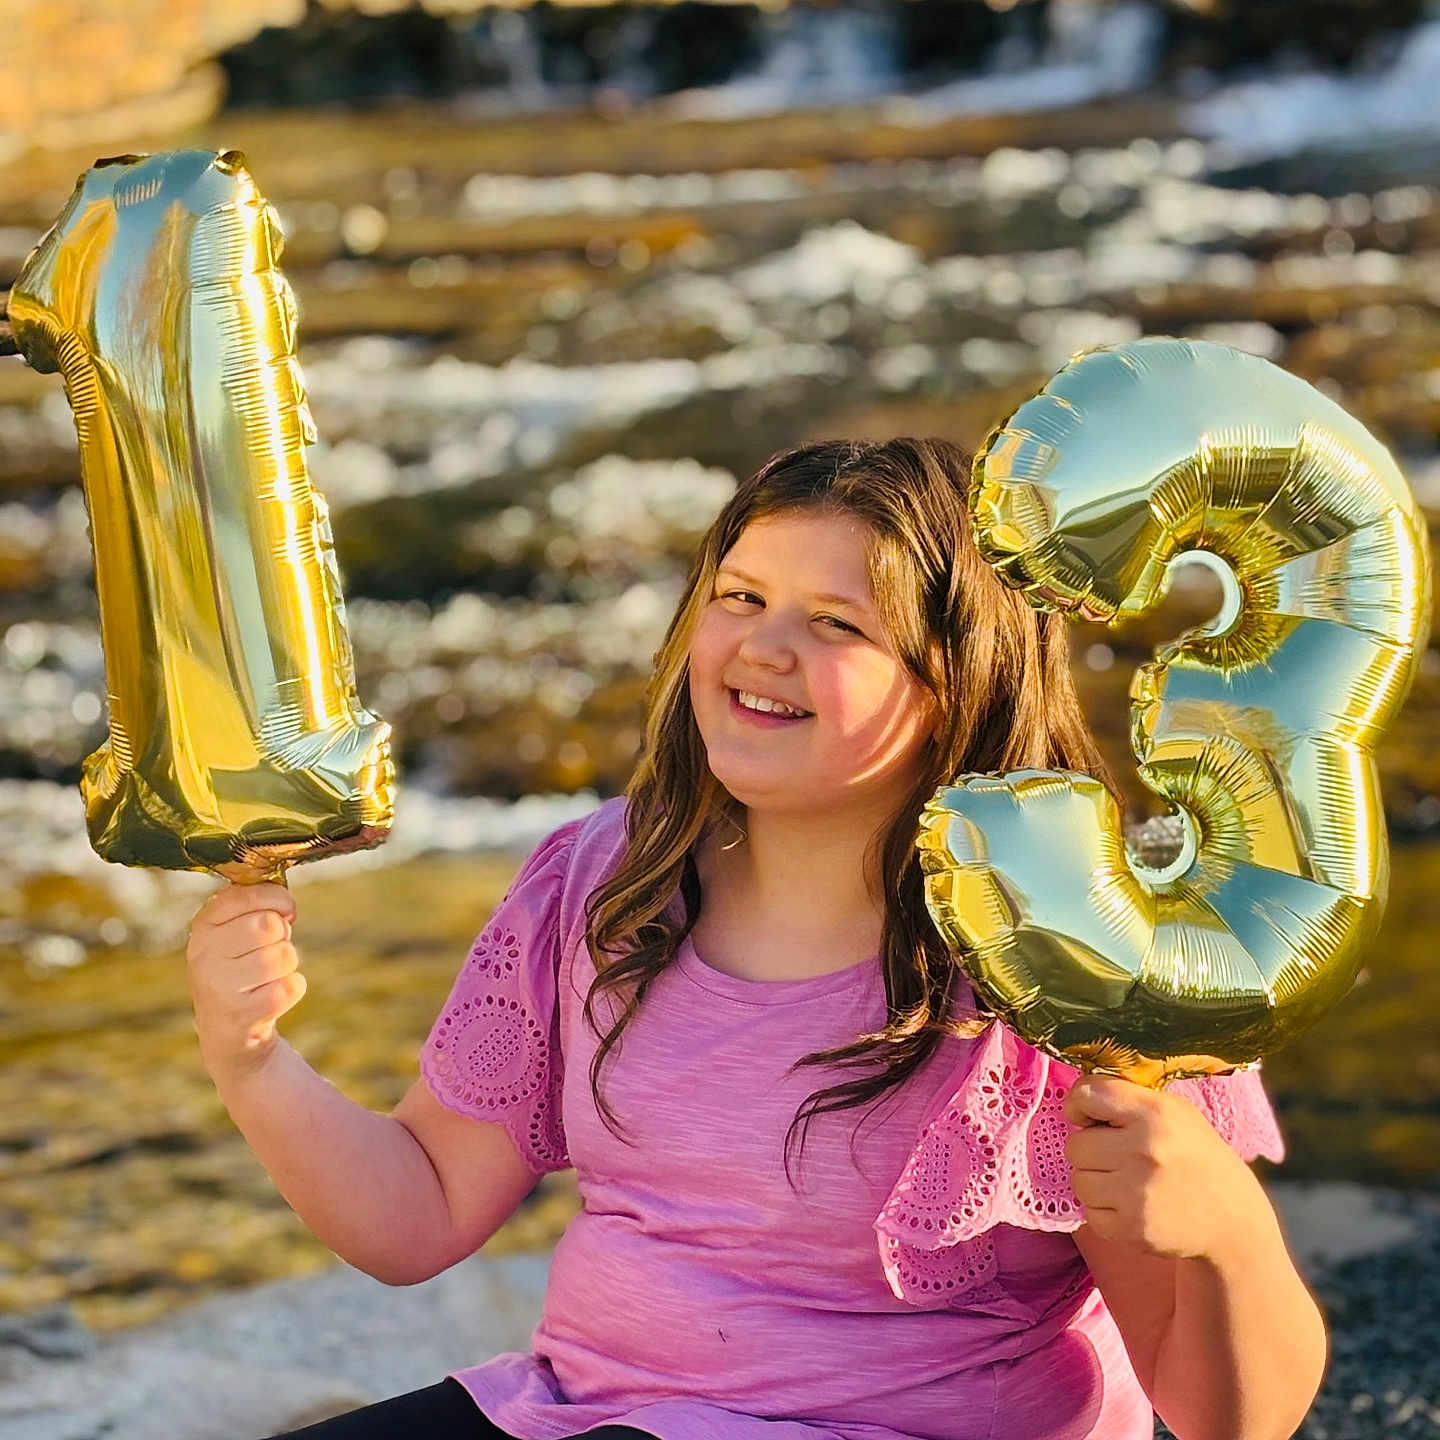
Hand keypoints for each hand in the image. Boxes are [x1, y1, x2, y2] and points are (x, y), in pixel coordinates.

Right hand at [186, 881, 302, 1087]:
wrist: (228, 1030)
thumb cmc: (241, 967)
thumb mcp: (236, 929)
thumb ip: (256, 904)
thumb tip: (285, 903)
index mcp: (203, 925)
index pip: (248, 894)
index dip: (278, 899)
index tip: (284, 911)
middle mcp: (203, 954)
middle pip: (270, 925)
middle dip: (282, 936)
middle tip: (270, 950)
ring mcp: (219, 986)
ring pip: (284, 955)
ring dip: (287, 964)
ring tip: (267, 975)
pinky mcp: (241, 1014)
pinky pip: (292, 986)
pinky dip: (292, 988)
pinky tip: (270, 996)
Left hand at [1063, 1074, 1265, 1261]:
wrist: (1232, 1218)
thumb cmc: (1194, 1154)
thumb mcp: (1173, 1111)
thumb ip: (1126, 1098)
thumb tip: (1075, 1099)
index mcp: (1155, 1114)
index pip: (1088, 1094)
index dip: (1079, 1103)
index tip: (1087, 1114)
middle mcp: (1144, 1150)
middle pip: (1075, 1145)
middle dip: (1090, 1149)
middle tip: (1116, 1154)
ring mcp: (1137, 1193)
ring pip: (1079, 1180)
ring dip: (1095, 1181)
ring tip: (1125, 1180)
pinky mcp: (1132, 1229)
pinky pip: (1090, 1213)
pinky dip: (1104, 1210)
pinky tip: (1131, 1205)